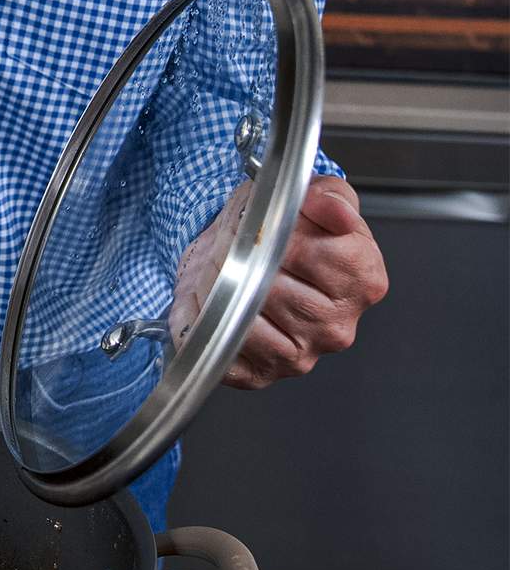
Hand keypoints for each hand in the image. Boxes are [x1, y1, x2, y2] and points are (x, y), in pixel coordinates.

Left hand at [225, 176, 386, 387]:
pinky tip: (212, 300)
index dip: (289, 235)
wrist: (240, 259)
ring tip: (220, 269)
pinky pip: (225, 347)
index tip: (271, 224)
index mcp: (363, 281)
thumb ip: (329, 196)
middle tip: (235, 245)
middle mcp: (338, 326)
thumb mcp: (311, 196)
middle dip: (245, 258)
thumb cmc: (277, 232)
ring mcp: (302, 355)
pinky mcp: (262, 373)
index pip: (329, 256)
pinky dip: (206, 318)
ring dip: (220, 286)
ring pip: (247, 317)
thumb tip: (335, 210)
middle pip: (278, 286)